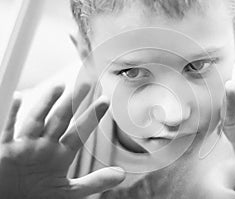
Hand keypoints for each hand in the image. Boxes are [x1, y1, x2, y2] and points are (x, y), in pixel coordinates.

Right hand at [0, 84, 124, 198]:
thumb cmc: (37, 198)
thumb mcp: (69, 192)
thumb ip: (94, 182)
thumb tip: (121, 174)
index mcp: (61, 155)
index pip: (80, 132)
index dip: (92, 116)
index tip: (105, 100)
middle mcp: (45, 146)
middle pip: (61, 119)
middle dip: (73, 102)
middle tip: (86, 83)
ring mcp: (25, 147)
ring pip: (38, 120)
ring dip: (47, 103)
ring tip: (59, 87)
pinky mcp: (5, 151)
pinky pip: (7, 130)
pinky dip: (11, 115)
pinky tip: (18, 97)